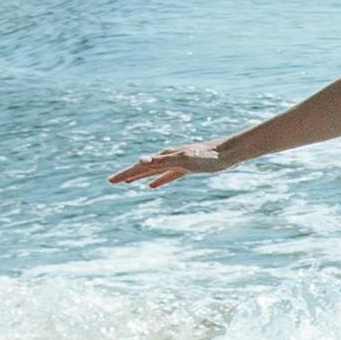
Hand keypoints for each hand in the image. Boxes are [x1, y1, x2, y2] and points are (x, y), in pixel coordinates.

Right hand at [109, 136, 232, 188]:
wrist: (230, 152)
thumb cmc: (208, 157)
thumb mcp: (184, 160)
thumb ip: (162, 161)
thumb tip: (140, 160)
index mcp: (165, 156)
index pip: (140, 166)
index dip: (125, 174)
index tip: (110, 181)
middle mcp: (168, 157)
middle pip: (143, 168)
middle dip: (128, 175)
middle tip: (111, 182)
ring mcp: (177, 162)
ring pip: (153, 171)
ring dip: (140, 176)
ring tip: (128, 182)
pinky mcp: (187, 168)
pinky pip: (167, 176)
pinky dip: (158, 180)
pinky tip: (152, 186)